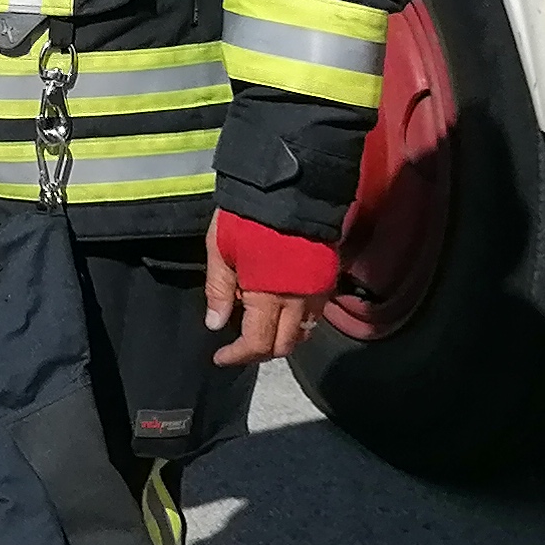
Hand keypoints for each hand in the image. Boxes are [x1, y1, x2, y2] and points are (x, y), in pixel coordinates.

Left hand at [205, 227, 321, 367]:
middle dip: (260, 352)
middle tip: (239, 346)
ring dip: (282, 338)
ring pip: (304, 332)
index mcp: (269, 296)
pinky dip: (298, 322)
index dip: (238, 356)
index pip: (258, 344)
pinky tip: (280, 310)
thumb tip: (216, 324)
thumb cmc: (247, 218)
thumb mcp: (220, 250)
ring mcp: (318, 290)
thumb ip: (219, 290)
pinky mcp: (328, 278)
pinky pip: (315, 313)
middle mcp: (299, 300)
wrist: (289, 186)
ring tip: (258, 328)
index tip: (220, 357)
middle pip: (284, 346)